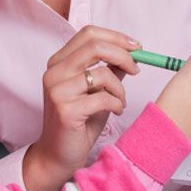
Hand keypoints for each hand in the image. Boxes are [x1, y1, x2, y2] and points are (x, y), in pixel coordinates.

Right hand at [25, 26, 140, 190]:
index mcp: (58, 63)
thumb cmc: (79, 122)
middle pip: (94, 46)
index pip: (88, 34)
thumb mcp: (96, 91)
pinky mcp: (65, 110)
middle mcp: (53, 72)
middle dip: (123, 55)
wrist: (58, 156)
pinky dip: (116, 103)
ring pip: (102, 74)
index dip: (116, 37)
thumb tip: (132, 52)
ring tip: (120, 102)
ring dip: (120, 89)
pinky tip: (115, 111)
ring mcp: (57, 91)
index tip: (136, 48)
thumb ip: (109, 70)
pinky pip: (103, 98)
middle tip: (136, 69)